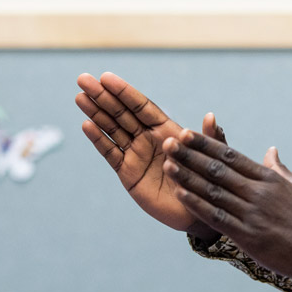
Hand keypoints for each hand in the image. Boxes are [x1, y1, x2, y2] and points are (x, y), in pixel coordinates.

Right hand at [75, 72, 224, 234]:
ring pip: (111, 129)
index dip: (124, 91)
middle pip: (121, 112)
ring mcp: (135, 154)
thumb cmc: (206, 182)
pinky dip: (98, 139)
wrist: (197, 214)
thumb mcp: (211, 157)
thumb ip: (209, 137)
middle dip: (102, 96)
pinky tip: (86, 125)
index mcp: (166, 129)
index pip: (141, 105)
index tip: (106, 77)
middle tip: (82, 79)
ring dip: (95, 113)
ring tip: (79, 97)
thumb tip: (210, 116)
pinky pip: (110, 152)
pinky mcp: (127, 173)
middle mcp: (147, 138)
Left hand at [162, 130, 291, 281]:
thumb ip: (279, 169)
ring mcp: (252, 213)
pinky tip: (180, 194)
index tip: (187, 133)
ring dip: (188, 177)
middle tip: (168, 142)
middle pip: (217, 169)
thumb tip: (271, 150)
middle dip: (190, 155)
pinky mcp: (248, 235)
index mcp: (268, 178)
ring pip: (213, 191)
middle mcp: (258, 192)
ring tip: (168, 164)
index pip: (230, 155)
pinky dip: (197, 204)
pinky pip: (217, 217)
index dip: (205, 144)